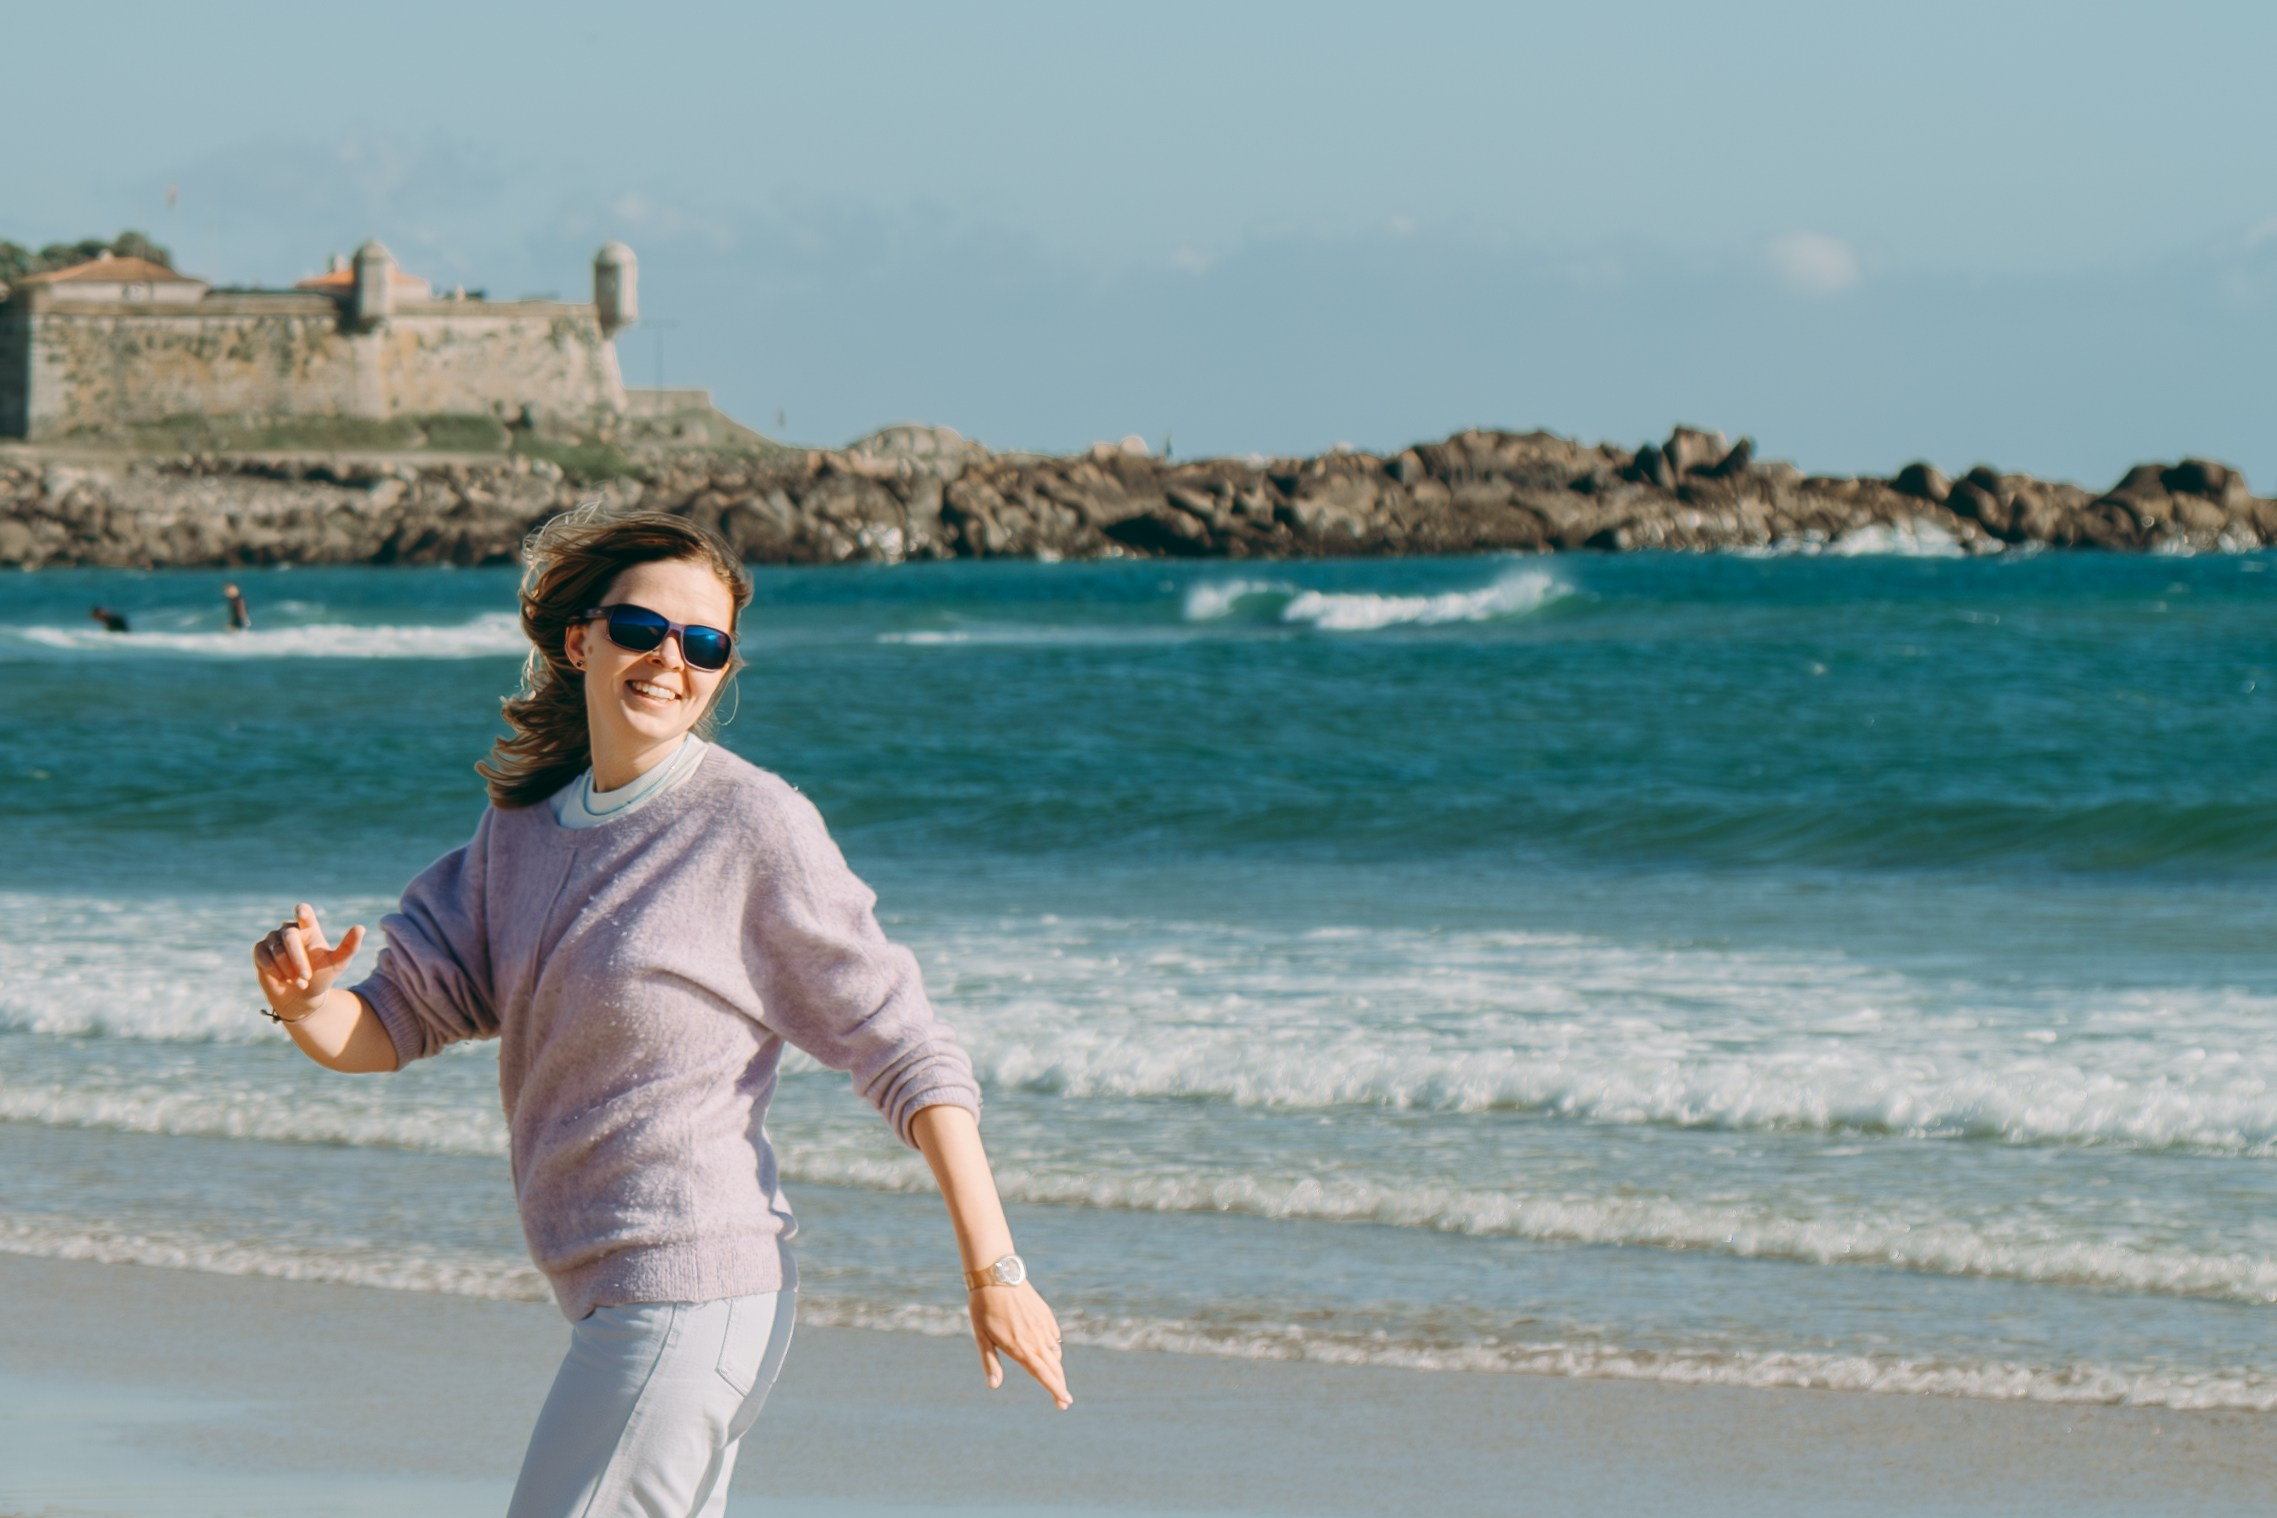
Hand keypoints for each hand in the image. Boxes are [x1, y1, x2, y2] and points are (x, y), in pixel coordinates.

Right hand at [253, 903, 365, 1022]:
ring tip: (297, 981)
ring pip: (276, 950)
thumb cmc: (322, 976)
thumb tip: (360, 927)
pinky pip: (262, 957)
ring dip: (288, 969)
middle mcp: (290, 930)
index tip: (301, 912)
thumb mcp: (338, 964)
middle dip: (297, 959)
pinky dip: (273, 970)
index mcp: (309, 928)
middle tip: (306, 977)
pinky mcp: (260, 950)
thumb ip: (349, 946)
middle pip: (290, 936)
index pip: (304, 913)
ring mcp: (273, 939)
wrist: (301, 997)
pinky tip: (281, 978)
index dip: (302, 912)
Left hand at [969, 1279, 1070, 1409]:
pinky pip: (1055, 1337)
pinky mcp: (1045, 1315)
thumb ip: (990, 1362)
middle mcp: (1036, 1339)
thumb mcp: (982, 1337)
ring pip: (1056, 1353)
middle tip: (1064, 1401)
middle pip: (1054, 1368)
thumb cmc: (984, 1308)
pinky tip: (1049, 1349)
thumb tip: (994, 1386)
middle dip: (1060, 1386)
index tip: (1065, 1402)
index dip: (1055, 1390)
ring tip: (1054, 1377)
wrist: (998, 1275)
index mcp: (1020, 1348)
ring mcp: (1043, 1326)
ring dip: (1057, 1368)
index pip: (1043, 1375)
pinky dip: (1054, 1347)